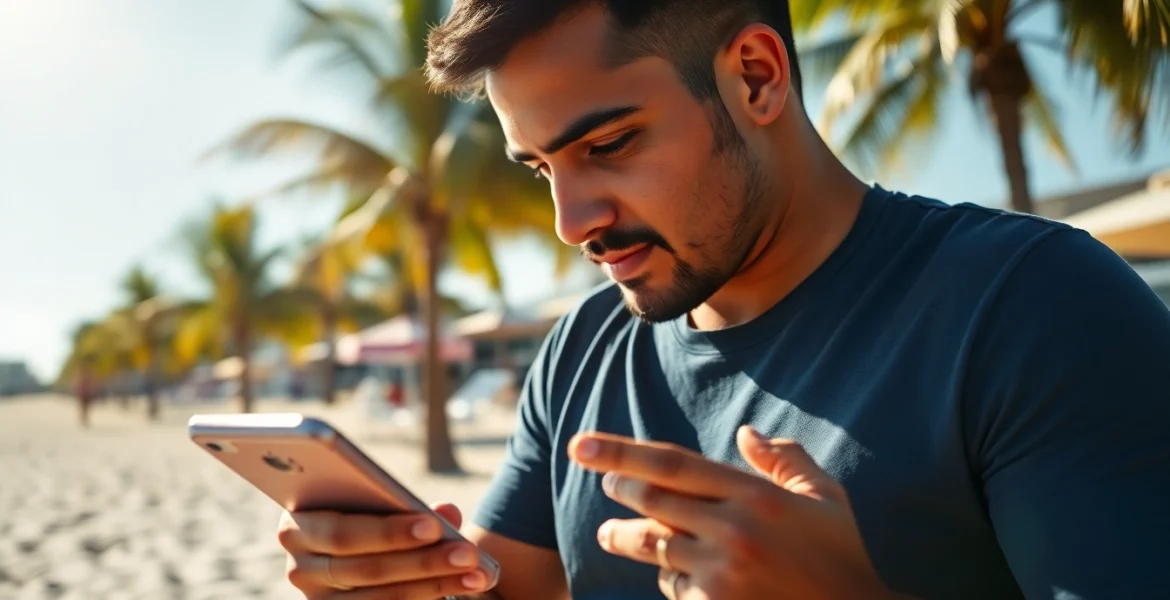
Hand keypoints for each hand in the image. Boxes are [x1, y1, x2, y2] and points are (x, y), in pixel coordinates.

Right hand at [277, 503, 493, 598]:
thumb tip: (447, 513)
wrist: (357, 548)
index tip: (432, 526)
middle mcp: (300, 569)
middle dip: (423, 561)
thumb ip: (410, 505)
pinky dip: (429, 595)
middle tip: (468, 552)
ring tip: (476, 572)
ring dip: (436, 583)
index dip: (388, 531)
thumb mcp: (381, 504)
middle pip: (367, 569)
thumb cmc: (365, 514)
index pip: (343, 532)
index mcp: (298, 526)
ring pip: (382, 596)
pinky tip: (465, 585)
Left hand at [569, 426, 893, 599]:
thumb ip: (786, 461)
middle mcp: (734, 531)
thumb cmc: (847, 556)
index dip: (620, 452)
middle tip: (606, 484)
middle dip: (620, 488)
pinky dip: (671, 578)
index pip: (671, 464)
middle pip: (652, 502)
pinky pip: (675, 586)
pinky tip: (674, 574)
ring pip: (654, 548)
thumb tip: (747, 433)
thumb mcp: (828, 498)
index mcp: (758, 495)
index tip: (580, 446)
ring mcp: (722, 575)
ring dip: (626, 538)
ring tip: (610, 533)